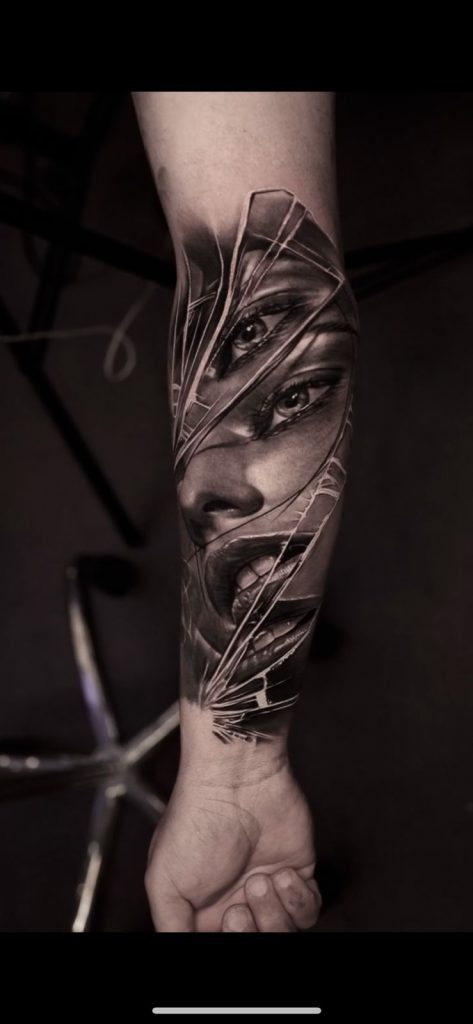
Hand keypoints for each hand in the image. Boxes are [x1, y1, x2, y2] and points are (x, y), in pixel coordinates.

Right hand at [145, 759, 321, 931]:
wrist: (235, 780)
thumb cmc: (195, 821)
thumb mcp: (164, 882)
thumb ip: (172, 928)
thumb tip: (181, 951)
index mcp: (202, 910)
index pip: (222, 945)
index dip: (229, 942)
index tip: (225, 927)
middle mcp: (236, 901)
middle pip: (257, 943)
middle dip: (249, 934)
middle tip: (238, 909)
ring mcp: (267, 889)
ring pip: (285, 933)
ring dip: (274, 915)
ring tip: (259, 881)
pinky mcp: (296, 873)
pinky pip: (309, 910)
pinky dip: (298, 899)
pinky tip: (283, 874)